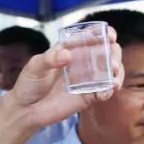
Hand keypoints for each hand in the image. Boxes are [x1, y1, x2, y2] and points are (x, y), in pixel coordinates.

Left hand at [3, 27, 124, 127]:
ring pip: (110, 71)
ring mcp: (87, 79)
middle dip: (114, 54)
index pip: (89, 37)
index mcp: (70, 50)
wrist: (26, 110)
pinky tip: (103, 94)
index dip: (102, 33)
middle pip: (106, 52)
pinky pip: (104, 90)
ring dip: (117, 73)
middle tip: (113, 63)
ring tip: (114, 81)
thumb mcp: (34, 68)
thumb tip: (67, 55)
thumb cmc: (29, 84)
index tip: (109, 36)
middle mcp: (82, 62)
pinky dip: (108, 91)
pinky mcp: (88, 95)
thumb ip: (49, 59)